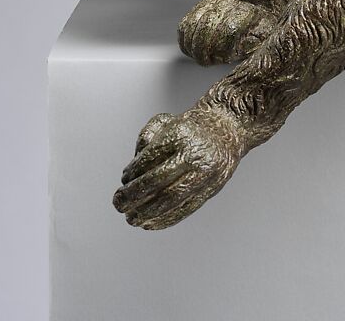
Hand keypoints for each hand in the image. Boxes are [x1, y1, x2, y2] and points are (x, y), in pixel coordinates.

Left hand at [113, 105, 248, 229]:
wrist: (227, 129)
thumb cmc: (190, 128)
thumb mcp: (167, 121)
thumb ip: (147, 136)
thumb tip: (134, 167)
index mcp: (181, 133)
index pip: (151, 156)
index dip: (134, 171)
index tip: (124, 180)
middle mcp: (194, 154)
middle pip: (160, 180)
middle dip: (135, 195)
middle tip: (118, 203)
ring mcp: (205, 174)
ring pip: (172, 199)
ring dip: (147, 213)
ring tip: (131, 218)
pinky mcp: (211, 189)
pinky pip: (186, 209)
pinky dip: (165, 220)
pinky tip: (149, 224)